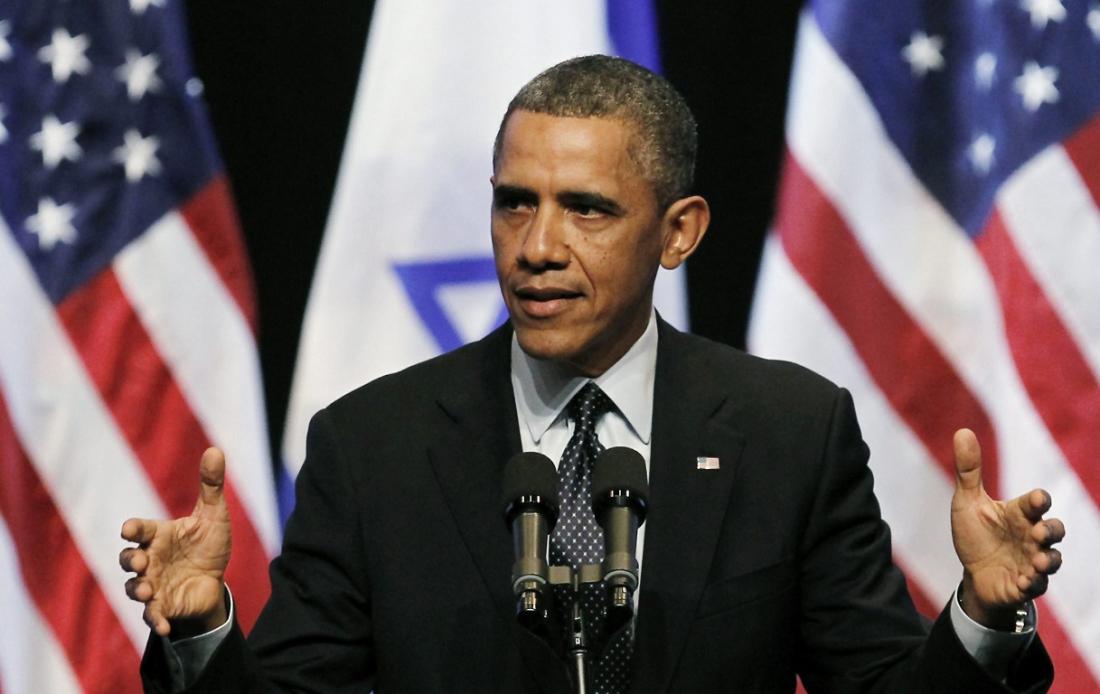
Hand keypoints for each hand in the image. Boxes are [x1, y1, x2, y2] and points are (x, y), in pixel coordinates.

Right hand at [119, 447, 231, 636]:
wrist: (215, 579)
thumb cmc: (208, 544)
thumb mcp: (214, 515)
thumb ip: (211, 485)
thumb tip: (215, 450)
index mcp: (158, 535)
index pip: (139, 530)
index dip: (133, 530)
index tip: (130, 530)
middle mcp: (150, 559)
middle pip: (129, 559)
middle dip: (131, 560)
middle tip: (140, 561)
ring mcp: (153, 584)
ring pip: (134, 587)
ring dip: (138, 590)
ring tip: (147, 591)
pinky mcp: (162, 606)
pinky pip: (152, 615)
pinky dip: (156, 620)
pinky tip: (164, 626)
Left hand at [950, 429, 1064, 628]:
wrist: (973, 572)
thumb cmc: (976, 534)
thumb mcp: (968, 501)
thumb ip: (968, 470)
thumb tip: (962, 431)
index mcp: (1019, 514)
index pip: (1037, 503)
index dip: (1038, 500)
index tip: (1036, 500)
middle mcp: (1031, 537)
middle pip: (1054, 530)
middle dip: (1051, 531)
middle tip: (1038, 532)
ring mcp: (1031, 561)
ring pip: (1052, 560)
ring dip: (1048, 560)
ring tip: (1039, 562)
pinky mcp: (1025, 584)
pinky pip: (1036, 586)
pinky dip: (1033, 584)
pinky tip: (1025, 582)